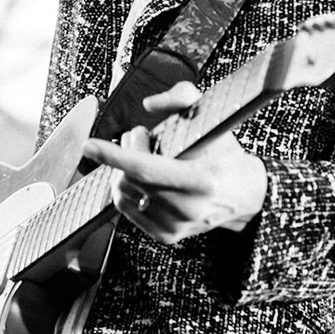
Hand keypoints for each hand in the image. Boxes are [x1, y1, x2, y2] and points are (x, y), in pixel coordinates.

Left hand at [82, 84, 266, 244]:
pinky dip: (128, 188)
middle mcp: (187, 208)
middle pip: (131, 177)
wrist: (243, 194)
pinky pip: (126, 208)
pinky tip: (145, 178)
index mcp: (200, 181)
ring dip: (125, 169)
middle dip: (127, 149)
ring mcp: (175, 226)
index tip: (90, 146)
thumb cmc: (225, 155)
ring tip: (144, 155)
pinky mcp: (165, 236)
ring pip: (124, 192)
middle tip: (141, 135)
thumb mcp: (212, 119)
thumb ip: (183, 97)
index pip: (147, 169)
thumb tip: (150, 104)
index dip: (115, 156)